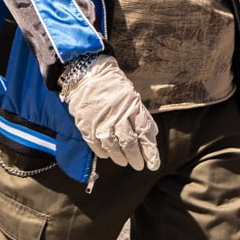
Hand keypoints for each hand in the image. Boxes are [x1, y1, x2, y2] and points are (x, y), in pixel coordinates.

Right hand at [63, 55, 159, 170]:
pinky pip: (96, 144)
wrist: (85, 73)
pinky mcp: (86, 125)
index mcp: (132, 105)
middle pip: (130, 142)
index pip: (145, 132)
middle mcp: (117, 114)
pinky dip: (103, 152)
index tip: (154, 162)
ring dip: (120, 158)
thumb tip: (151, 133)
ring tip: (124, 162)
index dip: (150, 150)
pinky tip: (107, 155)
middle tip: (139, 165)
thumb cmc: (111, 84)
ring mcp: (101, 120)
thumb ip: (141, 114)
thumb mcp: (131, 94)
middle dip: (136, 157)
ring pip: (113, 146)